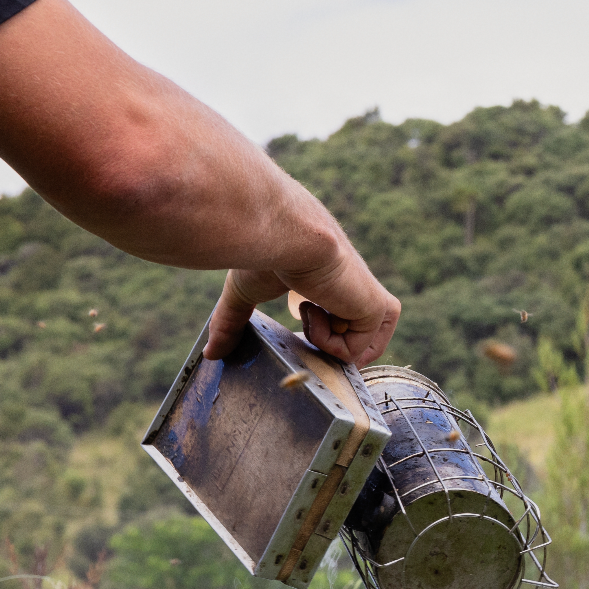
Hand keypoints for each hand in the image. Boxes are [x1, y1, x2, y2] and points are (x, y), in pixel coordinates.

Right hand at [205, 239, 399, 367]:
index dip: (323, 334)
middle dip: (330, 346)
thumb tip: (210, 353)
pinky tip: (315, 307)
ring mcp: (371, 301)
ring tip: (309, 307)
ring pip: (360, 350)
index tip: (297, 318)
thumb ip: (232, 322)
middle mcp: (358, 293)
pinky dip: (327, 342)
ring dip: (323, 341)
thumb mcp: (244, 292)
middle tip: (305, 319)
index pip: (344, 321)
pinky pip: (355, 352)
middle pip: (362, 341)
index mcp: (336, 285)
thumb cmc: (264, 252)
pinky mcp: (378, 309)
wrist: (285, 234)